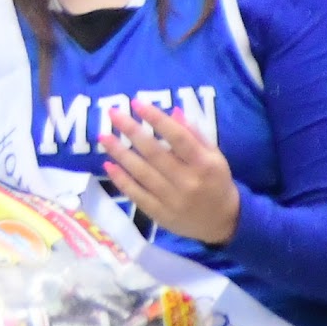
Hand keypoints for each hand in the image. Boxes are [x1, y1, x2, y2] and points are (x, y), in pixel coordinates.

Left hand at [100, 100, 240, 244]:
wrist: (223, 222)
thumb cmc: (216, 182)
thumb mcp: (215, 157)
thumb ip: (195, 135)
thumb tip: (173, 111)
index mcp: (204, 164)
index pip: (178, 137)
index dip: (156, 119)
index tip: (137, 103)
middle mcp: (188, 181)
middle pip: (154, 153)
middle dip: (131, 131)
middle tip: (112, 113)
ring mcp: (172, 200)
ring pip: (142, 173)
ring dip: (120, 153)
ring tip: (104, 136)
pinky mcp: (160, 214)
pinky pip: (136, 195)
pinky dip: (121, 180)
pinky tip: (108, 165)